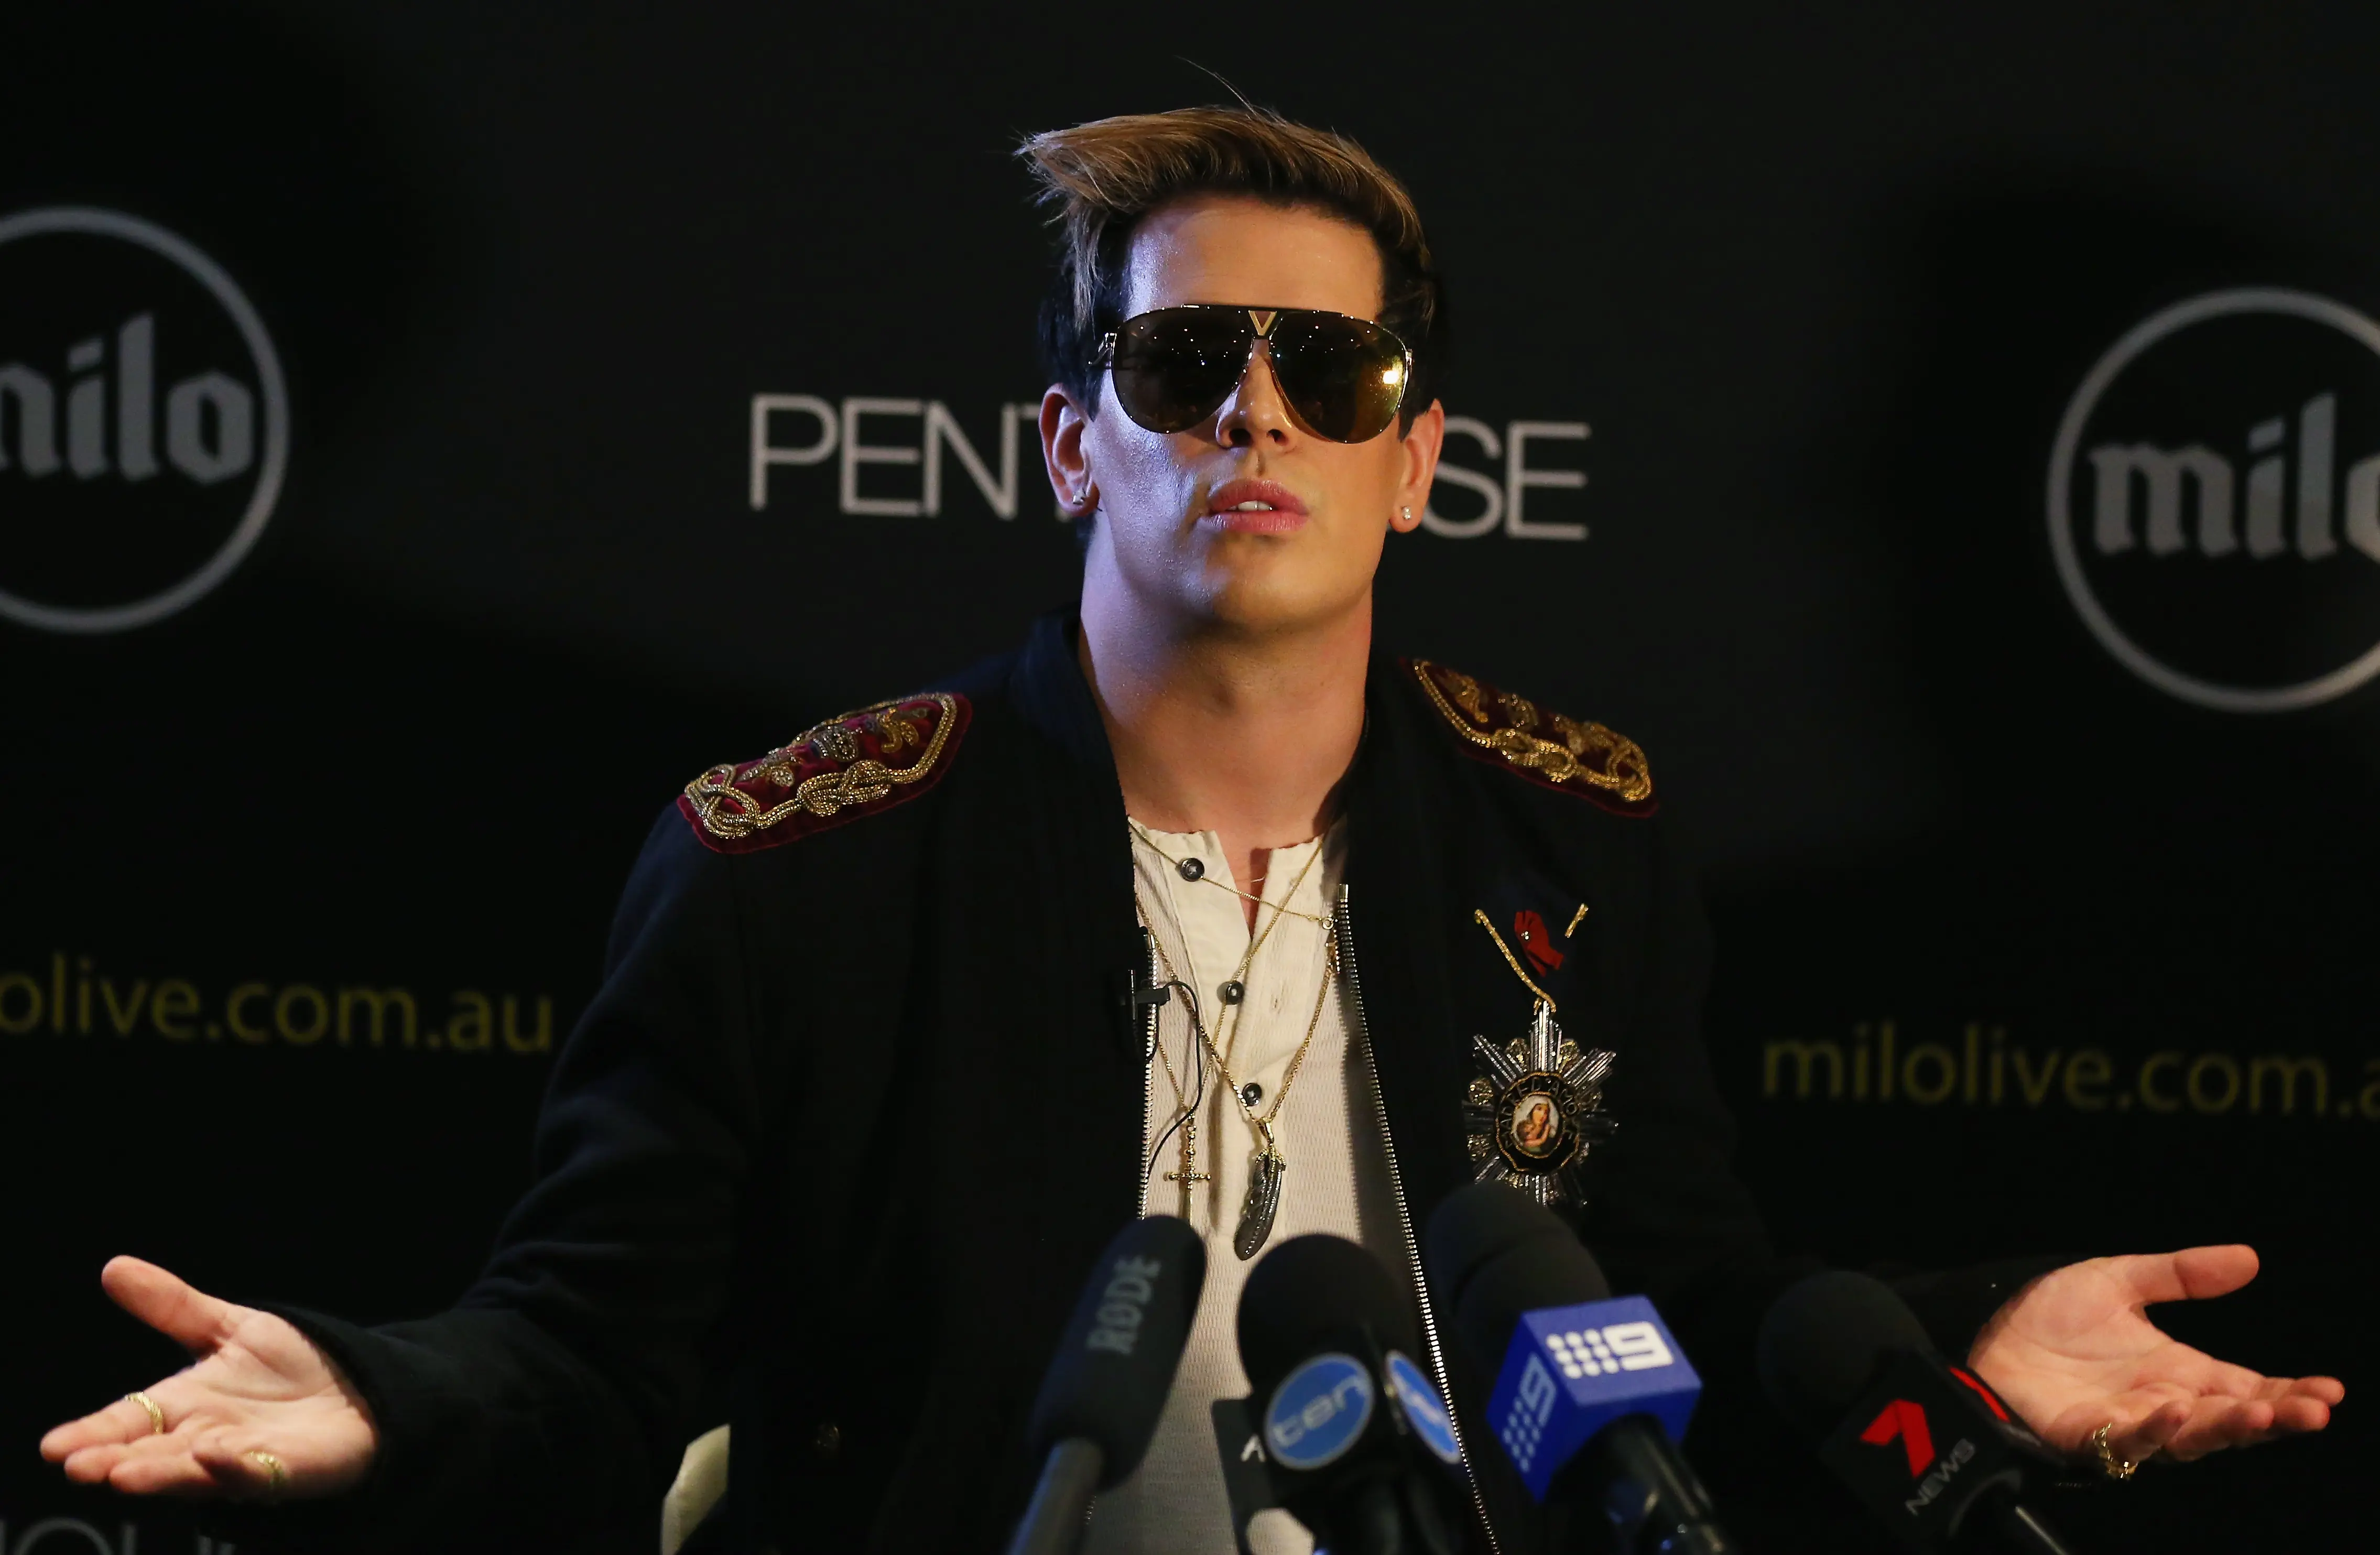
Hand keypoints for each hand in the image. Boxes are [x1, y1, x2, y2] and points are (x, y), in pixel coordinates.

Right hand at [40, 1256, 379, 1498]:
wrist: (361, 1386)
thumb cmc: (291, 1366)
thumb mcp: (228, 1328)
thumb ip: (173, 1306)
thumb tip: (114, 1267)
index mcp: (185, 1407)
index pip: (129, 1422)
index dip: (93, 1435)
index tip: (54, 1446)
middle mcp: (206, 1439)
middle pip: (152, 1455)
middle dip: (117, 1462)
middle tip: (82, 1466)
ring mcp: (245, 1459)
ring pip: (195, 1471)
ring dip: (162, 1473)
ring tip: (124, 1474)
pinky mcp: (288, 1470)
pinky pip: (258, 1475)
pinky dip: (236, 1469)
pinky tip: (216, 1455)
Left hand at [1969, 1245, 2343, 1467]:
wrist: (1985, 1328)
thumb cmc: (2049, 1313)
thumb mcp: (2120, 1279)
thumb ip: (2181, 1274)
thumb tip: (2250, 1258)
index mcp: (2181, 1371)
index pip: (2248, 1388)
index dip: (2289, 1391)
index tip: (2329, 1390)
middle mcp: (2164, 1403)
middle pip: (2231, 1420)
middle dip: (2275, 1418)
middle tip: (2313, 1411)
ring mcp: (2129, 1424)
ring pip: (2190, 1438)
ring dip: (2226, 1428)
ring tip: (2261, 1412)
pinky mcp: (2089, 1437)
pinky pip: (2129, 1441)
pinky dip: (2154, 1429)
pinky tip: (2175, 1410)